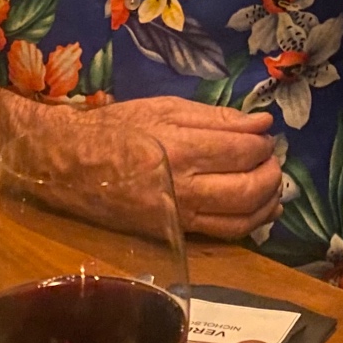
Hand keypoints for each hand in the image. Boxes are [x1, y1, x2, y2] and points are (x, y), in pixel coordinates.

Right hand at [109, 97, 281, 238]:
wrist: (70, 164)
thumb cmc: (116, 128)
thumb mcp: (163, 108)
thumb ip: (215, 117)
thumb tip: (260, 123)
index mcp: (181, 149)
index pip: (242, 150)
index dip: (262, 143)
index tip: (265, 134)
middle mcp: (185, 188)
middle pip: (248, 188)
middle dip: (271, 173)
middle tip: (272, 157)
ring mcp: (180, 215)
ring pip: (241, 218)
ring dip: (267, 201)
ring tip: (272, 183)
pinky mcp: (175, 233)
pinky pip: (223, 234)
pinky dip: (250, 223)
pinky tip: (260, 210)